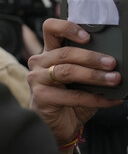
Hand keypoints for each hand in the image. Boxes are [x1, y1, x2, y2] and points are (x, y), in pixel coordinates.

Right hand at [27, 17, 120, 153]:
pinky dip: (95, 98)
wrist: (58, 125)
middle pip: (64, 53)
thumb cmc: (69, 99)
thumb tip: (115, 63)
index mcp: (49, 53)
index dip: (67, 28)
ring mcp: (37, 79)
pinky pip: (72, 95)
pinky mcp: (41, 96)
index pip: (50, 29)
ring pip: (67, 71)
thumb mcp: (80, 79)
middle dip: (92, 58)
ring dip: (94, 76)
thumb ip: (89, 67)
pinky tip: (110, 100)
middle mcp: (39, 63)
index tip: (88, 37)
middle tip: (112, 63)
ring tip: (114, 79)